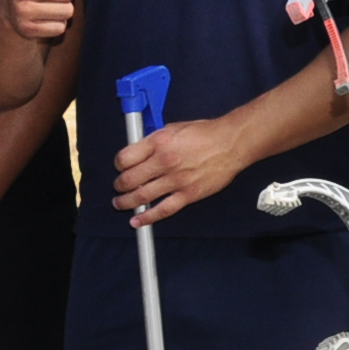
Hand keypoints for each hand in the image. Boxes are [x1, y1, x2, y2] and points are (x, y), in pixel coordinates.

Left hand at [112, 115, 245, 224]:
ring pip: (141, 196)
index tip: (120, 167)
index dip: (118, 164)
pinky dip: (147, 218)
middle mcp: (163, 162)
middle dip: (119, 185)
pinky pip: (163, 210)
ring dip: (126, 202)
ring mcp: (175, 180)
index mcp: (158, 142)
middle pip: (129, 179)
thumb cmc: (205, 134)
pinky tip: (137, 221)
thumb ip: (153, 141)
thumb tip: (138, 151)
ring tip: (120, 203)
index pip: (124, 158)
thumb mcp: (173, 128)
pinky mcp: (187, 195)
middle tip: (118, 187)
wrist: (230, 144)